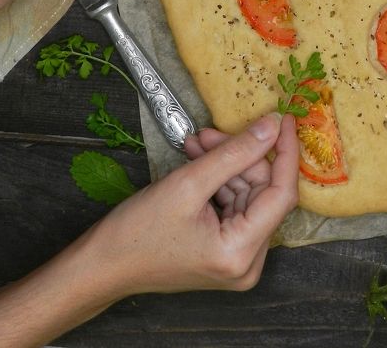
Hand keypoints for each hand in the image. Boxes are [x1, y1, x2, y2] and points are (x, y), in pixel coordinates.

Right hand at [0, 113, 298, 346]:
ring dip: (224, 164)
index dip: (285, 153)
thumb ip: (233, 153)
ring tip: (196, 145)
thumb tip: (271, 127)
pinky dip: (217, 179)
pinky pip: (233, 204)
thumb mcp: (187, 184)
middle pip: (261, 191)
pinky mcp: (224, 250)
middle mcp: (246, 262)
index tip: (284, 120)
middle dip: (238, 155)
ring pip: (246, 193)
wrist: (101, 265)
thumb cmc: (136, 234)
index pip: (281, 194)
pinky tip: (197, 160)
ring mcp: (236, 258)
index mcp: (241, 253)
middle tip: (210, 132)